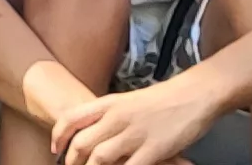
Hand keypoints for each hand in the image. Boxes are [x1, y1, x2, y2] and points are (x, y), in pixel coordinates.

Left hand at [51, 78, 223, 164]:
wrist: (195, 93)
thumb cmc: (165, 99)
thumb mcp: (130, 101)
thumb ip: (111, 116)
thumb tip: (94, 133)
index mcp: (109, 104)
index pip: (71, 119)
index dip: (58, 136)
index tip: (56, 149)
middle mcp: (117, 118)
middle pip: (81, 144)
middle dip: (72, 162)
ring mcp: (134, 134)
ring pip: (99, 159)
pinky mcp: (153, 149)